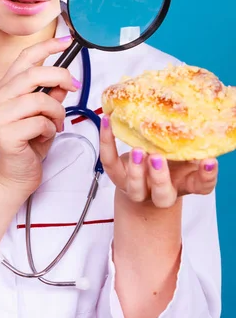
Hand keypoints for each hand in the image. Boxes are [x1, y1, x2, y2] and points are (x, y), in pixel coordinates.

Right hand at [0, 36, 78, 197]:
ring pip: (40, 99)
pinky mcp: (7, 134)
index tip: (67, 40)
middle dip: (61, 78)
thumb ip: (51, 96)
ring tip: (57, 124)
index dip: (47, 47)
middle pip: (34, 74)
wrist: (10, 177)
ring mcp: (0, 116)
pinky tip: (46, 137)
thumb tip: (64, 81)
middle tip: (74, 87)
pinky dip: (50, 129)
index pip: (25, 58)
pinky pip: (40, 122)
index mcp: (6, 89)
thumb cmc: (26, 146)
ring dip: (57, 112)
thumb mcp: (43, 116)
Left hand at [100, 114, 217, 207]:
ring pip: (135, 187)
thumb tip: (193, 122)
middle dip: (159, 177)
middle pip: (162, 194)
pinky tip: (108, 122)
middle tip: (157, 158)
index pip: (201, 185)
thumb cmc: (170, 162)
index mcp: (184, 184)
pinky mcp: (117, 176)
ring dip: (135, 169)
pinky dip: (107, 142)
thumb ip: (188, 144)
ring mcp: (137, 188)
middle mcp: (161, 192)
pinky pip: (110, 162)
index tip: (209, 161)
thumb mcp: (183, 153)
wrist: (144, 175)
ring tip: (137, 150)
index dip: (207, 176)